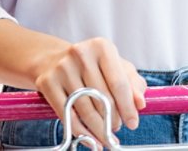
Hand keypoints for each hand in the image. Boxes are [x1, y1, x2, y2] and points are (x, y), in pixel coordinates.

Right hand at [32, 37, 147, 147]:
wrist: (52, 59)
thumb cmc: (91, 65)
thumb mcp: (115, 66)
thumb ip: (133, 83)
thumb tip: (140, 103)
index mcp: (102, 47)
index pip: (119, 83)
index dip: (127, 107)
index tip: (133, 123)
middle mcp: (81, 54)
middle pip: (102, 98)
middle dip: (113, 120)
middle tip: (117, 130)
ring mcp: (62, 68)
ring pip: (85, 109)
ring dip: (98, 129)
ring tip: (105, 137)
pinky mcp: (47, 82)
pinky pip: (67, 114)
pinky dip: (80, 132)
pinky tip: (90, 139)